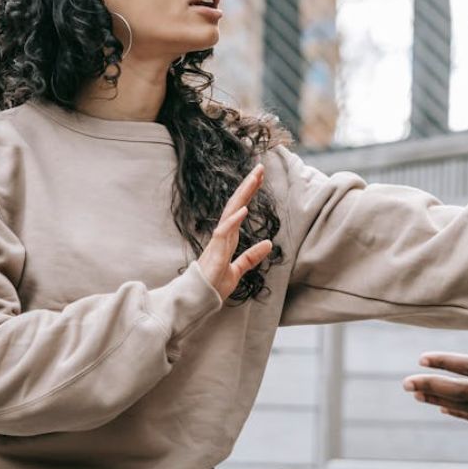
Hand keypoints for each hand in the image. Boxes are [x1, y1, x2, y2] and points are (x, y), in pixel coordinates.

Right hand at [198, 164, 273, 299]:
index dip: (250, 193)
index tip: (260, 177)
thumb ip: (251, 257)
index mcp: (228, 237)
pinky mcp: (214, 252)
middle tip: (260, 167)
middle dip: (248, 186)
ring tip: (254, 179)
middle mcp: (223, 235)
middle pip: (236, 204)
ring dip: (243, 195)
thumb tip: (269, 244)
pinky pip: (224, 232)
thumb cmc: (213, 285)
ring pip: (231, 212)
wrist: (198, 300)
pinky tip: (244, 209)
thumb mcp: (238, 270)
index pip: (240, 208)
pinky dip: (233, 220)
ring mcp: (218, 242)